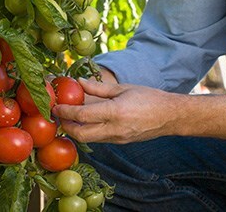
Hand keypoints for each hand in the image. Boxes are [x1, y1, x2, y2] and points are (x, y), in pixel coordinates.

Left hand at [52, 78, 183, 143]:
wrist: (169, 116)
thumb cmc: (149, 98)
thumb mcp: (123, 88)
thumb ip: (99, 87)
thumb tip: (80, 82)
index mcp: (115, 112)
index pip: (83, 115)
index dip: (66, 111)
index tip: (55, 106)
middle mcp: (115, 129)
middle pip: (81, 134)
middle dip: (66, 126)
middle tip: (59, 115)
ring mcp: (117, 139)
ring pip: (88, 139)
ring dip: (76, 130)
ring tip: (70, 117)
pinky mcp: (120, 142)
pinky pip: (99, 139)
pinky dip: (89, 131)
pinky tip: (87, 121)